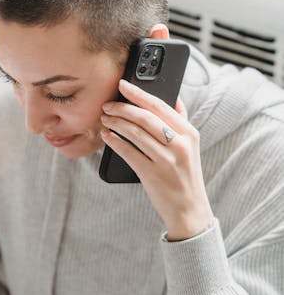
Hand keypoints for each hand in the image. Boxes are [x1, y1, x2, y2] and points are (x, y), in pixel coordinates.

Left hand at [100, 80, 213, 240]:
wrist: (189, 209)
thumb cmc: (184, 175)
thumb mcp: (190, 146)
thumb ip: (180, 123)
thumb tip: (171, 97)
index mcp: (189, 133)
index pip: (161, 105)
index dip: (139, 93)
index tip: (123, 84)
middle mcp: (180, 144)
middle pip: (145, 117)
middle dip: (122, 108)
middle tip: (107, 105)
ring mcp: (166, 160)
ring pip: (135, 133)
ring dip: (115, 123)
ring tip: (104, 119)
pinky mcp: (152, 174)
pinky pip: (128, 152)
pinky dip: (115, 142)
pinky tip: (107, 136)